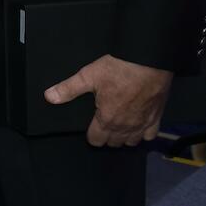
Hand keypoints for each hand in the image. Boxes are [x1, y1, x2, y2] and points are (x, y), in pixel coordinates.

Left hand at [44, 54, 172, 146]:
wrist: (148, 62)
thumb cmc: (118, 69)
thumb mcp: (88, 76)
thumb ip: (69, 89)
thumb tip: (49, 97)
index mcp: (107, 119)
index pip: (96, 140)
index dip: (90, 135)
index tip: (89, 128)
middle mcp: (125, 127)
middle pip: (114, 142)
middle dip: (106, 136)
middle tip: (102, 124)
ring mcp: (142, 124)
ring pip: (131, 141)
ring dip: (123, 137)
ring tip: (118, 126)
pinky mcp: (156, 118)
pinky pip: (150, 136)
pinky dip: (143, 134)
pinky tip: (138, 126)